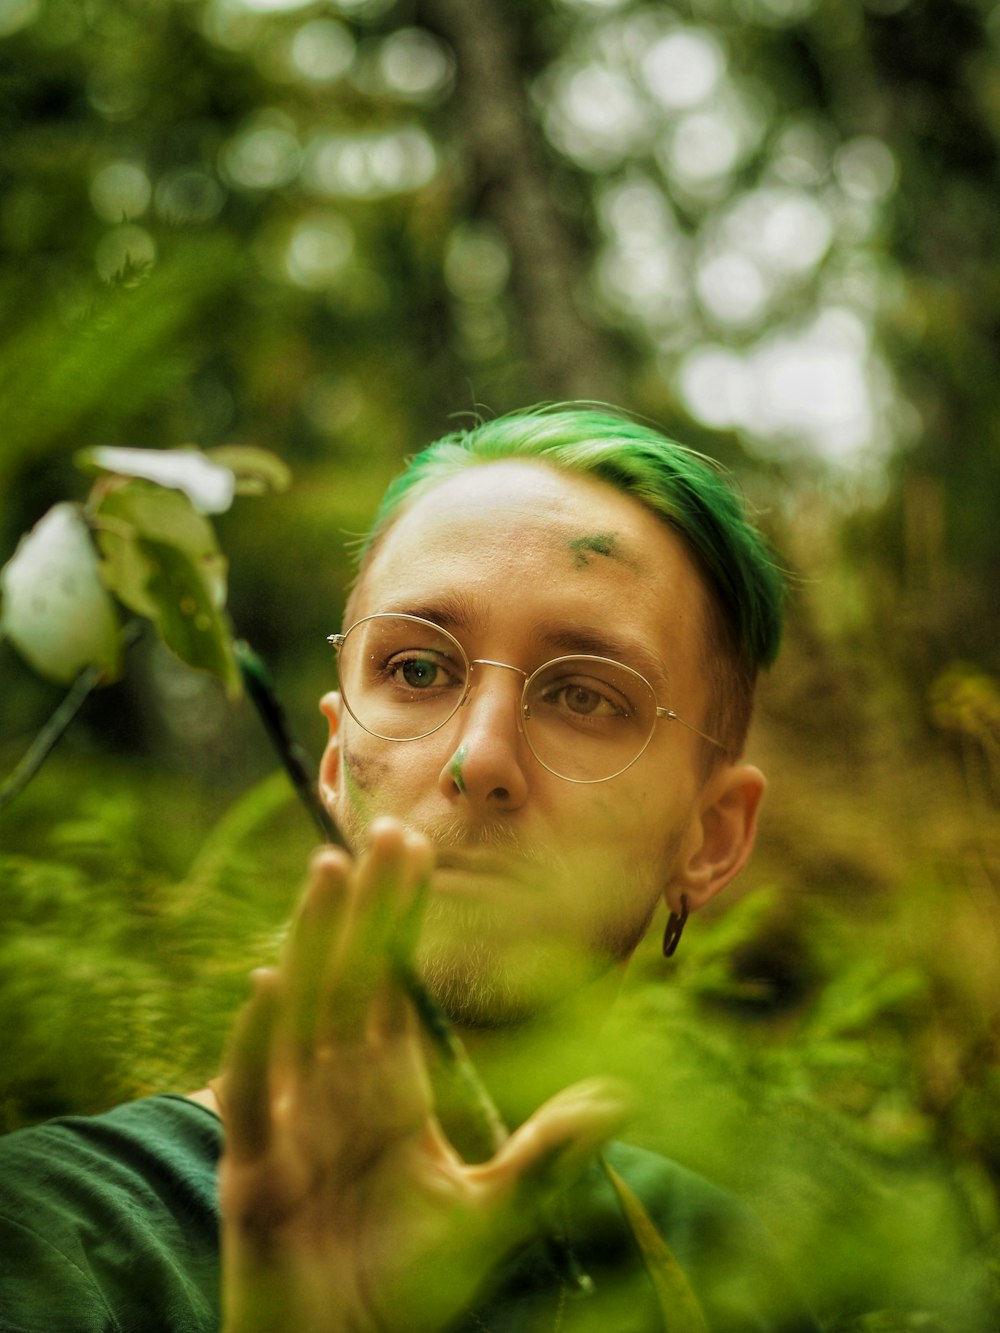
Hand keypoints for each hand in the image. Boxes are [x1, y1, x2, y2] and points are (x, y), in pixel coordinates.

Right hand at [217, 818, 625, 1332]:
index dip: (400, 917)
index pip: (391, 981)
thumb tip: (622, 1100)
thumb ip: (546, 1157)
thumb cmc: (402, 1287)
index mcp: (384, 1087)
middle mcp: (333, 1088)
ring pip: (300, 1013)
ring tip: (327, 871)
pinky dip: (256, 1041)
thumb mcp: (487, 1216)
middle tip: (384, 828)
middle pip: (349, 977)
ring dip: (313, 942)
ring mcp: (291, 1123)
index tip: (415, 849)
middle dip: (365, 905)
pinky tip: (268, 984)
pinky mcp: (255, 1173)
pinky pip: (252, 1095)